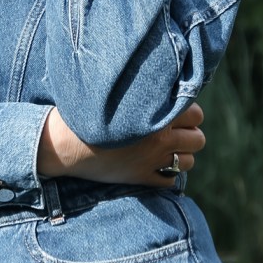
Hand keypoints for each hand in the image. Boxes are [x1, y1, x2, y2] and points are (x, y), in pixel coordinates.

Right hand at [38, 103, 205, 189]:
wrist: (65, 144)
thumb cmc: (88, 112)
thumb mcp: (119, 94)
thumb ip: (144, 90)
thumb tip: (162, 82)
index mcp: (156, 113)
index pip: (195, 113)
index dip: (188, 112)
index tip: (177, 111)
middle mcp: (160, 138)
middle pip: (198, 139)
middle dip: (189, 134)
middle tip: (174, 131)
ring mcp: (152, 161)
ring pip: (189, 162)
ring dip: (181, 155)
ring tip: (166, 149)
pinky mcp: (142, 178)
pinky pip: (171, 181)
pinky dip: (168, 174)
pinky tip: (155, 166)